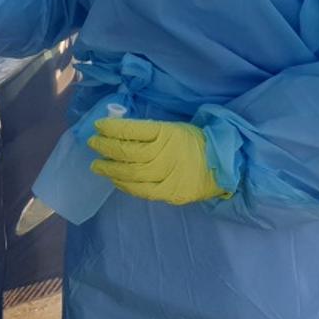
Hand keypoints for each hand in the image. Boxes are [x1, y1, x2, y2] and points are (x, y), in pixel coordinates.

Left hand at [89, 118, 232, 205]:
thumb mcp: (175, 127)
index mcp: (167, 133)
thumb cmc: (196, 142)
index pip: (132, 129)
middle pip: (127, 152)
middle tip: (93, 144)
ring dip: (110, 169)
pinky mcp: (170, 192)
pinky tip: (115, 180)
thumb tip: (121, 131)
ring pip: (131, 173)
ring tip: (97, 165)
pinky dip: (125, 185)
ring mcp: (167, 175)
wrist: (225, 165)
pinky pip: (142, 191)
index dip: (112, 128)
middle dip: (106, 147)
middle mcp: (165, 153)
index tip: (98, 126)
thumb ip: (151, 131)